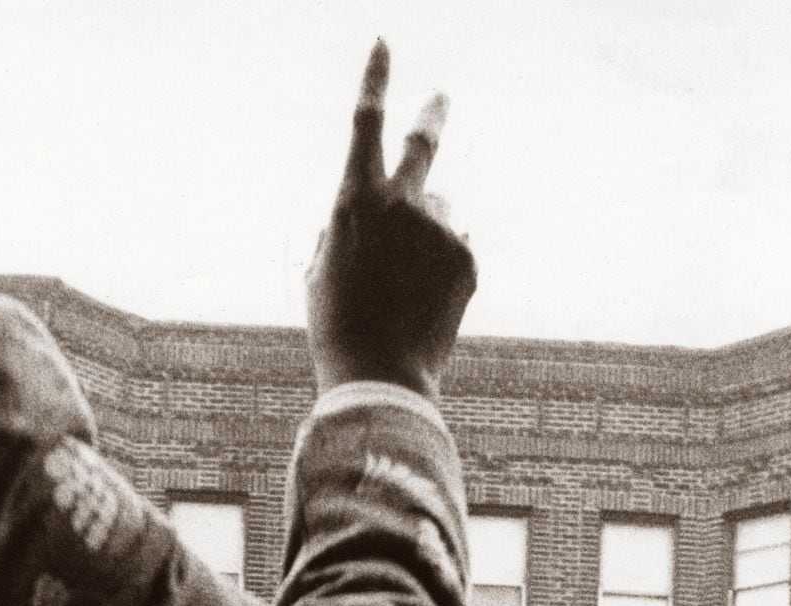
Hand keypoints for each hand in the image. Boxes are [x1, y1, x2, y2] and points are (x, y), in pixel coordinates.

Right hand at [306, 39, 477, 400]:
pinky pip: (456, 246)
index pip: (366, 122)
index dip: (376, 78)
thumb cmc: (340, 328)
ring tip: (407, 290)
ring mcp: (438, 227)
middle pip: (423, 142)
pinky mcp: (466, 255)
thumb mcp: (323, 270)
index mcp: (355, 199)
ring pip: (438, 215)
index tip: (385, 43)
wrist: (381, 378)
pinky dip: (444, 267)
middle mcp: (401, 202)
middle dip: (432, 115)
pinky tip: (427, 302)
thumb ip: (347, 227)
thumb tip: (380, 211)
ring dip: (426, 237)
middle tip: (441, 98)